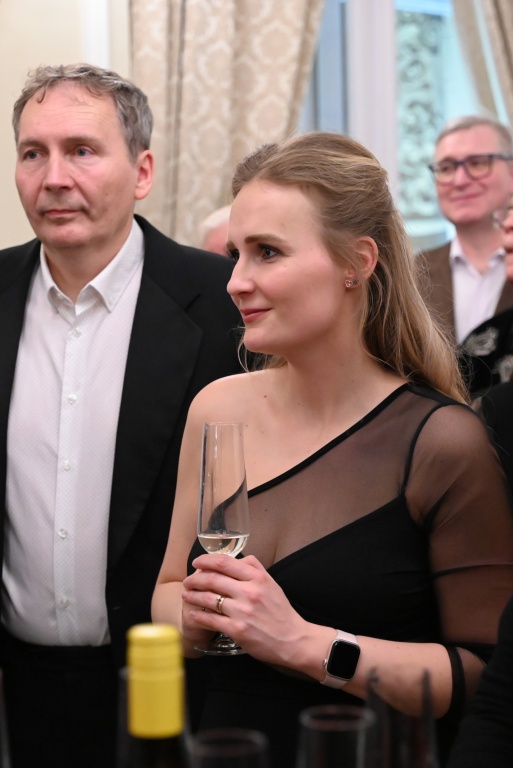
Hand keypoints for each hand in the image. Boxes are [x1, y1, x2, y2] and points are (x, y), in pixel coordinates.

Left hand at [182, 553, 320, 669]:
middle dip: (195, 578)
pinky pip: (211, 619)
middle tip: (188, 581)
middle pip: (213, 579)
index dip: (206, 560)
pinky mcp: (237, 629)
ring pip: (208, 598)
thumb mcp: (272, 584)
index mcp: (257, 578)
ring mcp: (242, 611)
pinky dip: (199, 615)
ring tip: (186, 595)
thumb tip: (238, 559)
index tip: (197, 563)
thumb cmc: (281, 612)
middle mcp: (249, 592)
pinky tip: (193, 613)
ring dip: (193, 596)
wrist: (293, 640)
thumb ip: (255, 569)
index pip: (225, 562)